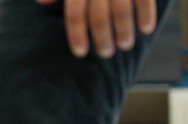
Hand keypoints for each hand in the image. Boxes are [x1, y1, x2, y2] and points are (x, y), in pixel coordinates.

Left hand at [35, 0, 156, 57]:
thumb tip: (41, 3)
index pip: (76, 14)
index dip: (76, 36)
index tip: (80, 53)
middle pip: (98, 18)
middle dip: (102, 39)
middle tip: (105, 53)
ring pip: (121, 12)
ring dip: (124, 32)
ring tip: (124, 46)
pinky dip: (146, 15)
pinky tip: (146, 29)